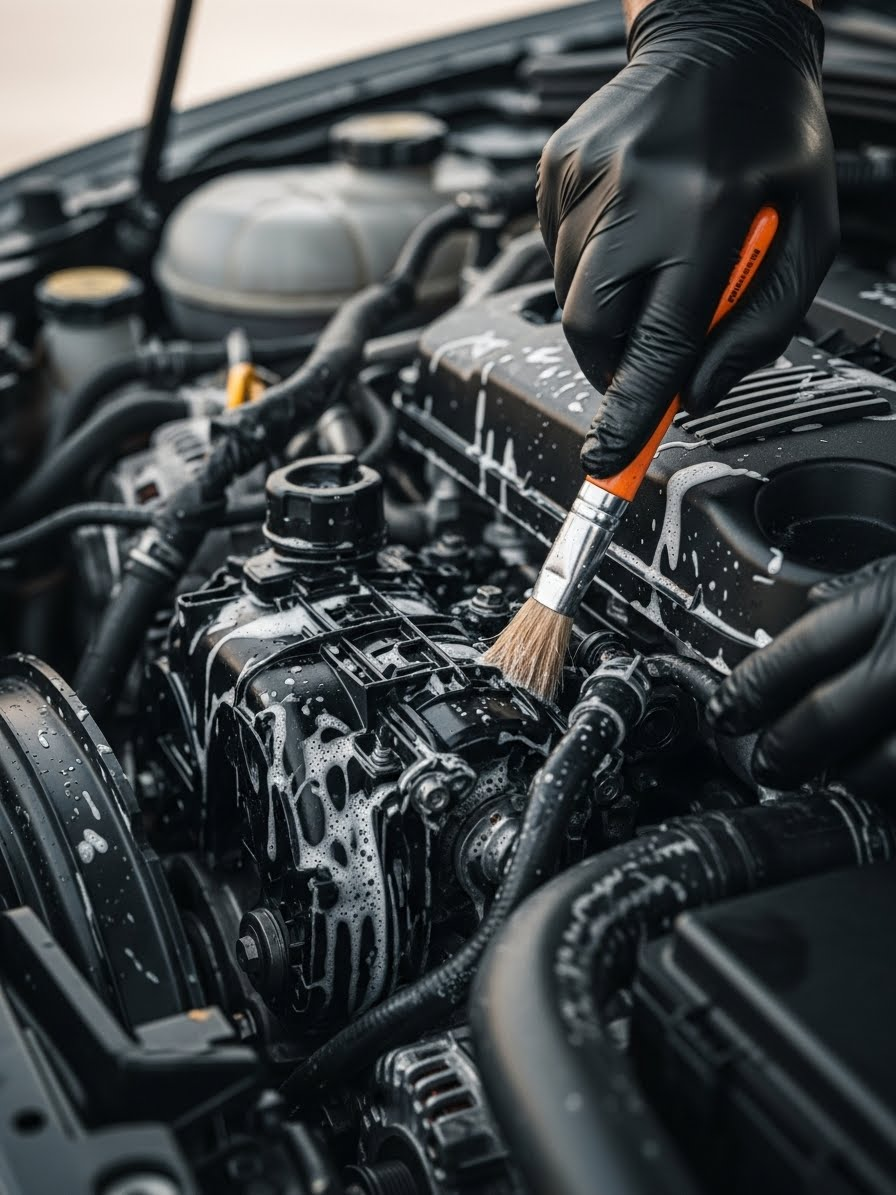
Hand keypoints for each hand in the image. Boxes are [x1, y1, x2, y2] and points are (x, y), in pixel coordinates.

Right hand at [536, 0, 837, 477]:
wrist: (721, 37)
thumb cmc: (773, 140)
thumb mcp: (808, 237)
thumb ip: (759, 327)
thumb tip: (695, 393)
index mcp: (707, 216)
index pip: (655, 343)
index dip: (630, 411)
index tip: (605, 460)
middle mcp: (637, 193)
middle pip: (589, 328)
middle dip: (611, 360)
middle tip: (645, 348)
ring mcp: (586, 175)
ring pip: (569, 293)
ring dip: (606, 302)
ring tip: (654, 254)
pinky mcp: (557, 165)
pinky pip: (555, 248)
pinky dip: (588, 259)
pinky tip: (629, 222)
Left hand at [706, 557, 895, 797]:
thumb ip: (870, 591)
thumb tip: (818, 605)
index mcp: (892, 600)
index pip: (799, 649)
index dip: (751, 689)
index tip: (725, 711)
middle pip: (825, 715)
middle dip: (783, 750)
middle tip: (767, 766)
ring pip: (876, 765)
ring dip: (845, 779)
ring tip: (830, 781)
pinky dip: (888, 789)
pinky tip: (880, 785)